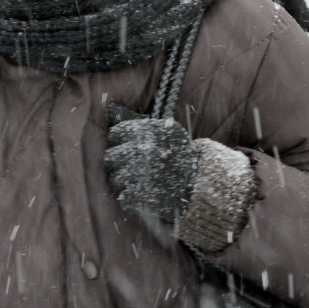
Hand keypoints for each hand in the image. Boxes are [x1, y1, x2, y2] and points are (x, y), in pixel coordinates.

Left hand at [103, 104, 199, 222]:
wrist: (199, 181)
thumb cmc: (178, 152)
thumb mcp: (161, 129)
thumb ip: (132, 119)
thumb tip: (109, 109)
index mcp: (143, 133)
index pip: (116, 134)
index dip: (122, 142)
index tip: (133, 147)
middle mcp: (138, 152)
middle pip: (110, 157)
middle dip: (120, 162)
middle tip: (135, 166)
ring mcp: (137, 176)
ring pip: (115, 178)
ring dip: (125, 180)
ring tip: (143, 180)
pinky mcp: (138, 198)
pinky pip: (122, 196)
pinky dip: (131, 197)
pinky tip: (145, 193)